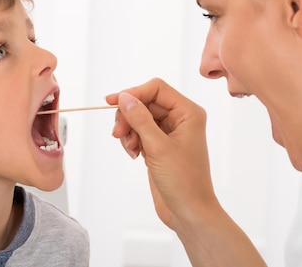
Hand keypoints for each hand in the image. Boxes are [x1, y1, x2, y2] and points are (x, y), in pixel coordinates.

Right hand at [108, 78, 266, 266]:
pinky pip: (139, 132)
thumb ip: (140, 119)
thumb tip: (124, 97)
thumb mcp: (158, 147)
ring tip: (130, 148)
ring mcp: (169, 132)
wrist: (189, 212)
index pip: (156, 89)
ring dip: (128, 130)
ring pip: (139, 117)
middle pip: (145, 102)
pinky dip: (131, 140)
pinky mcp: (159, 145)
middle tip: (118, 133)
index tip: (113, 103)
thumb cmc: (183, 181)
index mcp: (188, 112)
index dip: (134, 93)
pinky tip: (133, 154)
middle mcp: (180, 118)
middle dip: (128, 116)